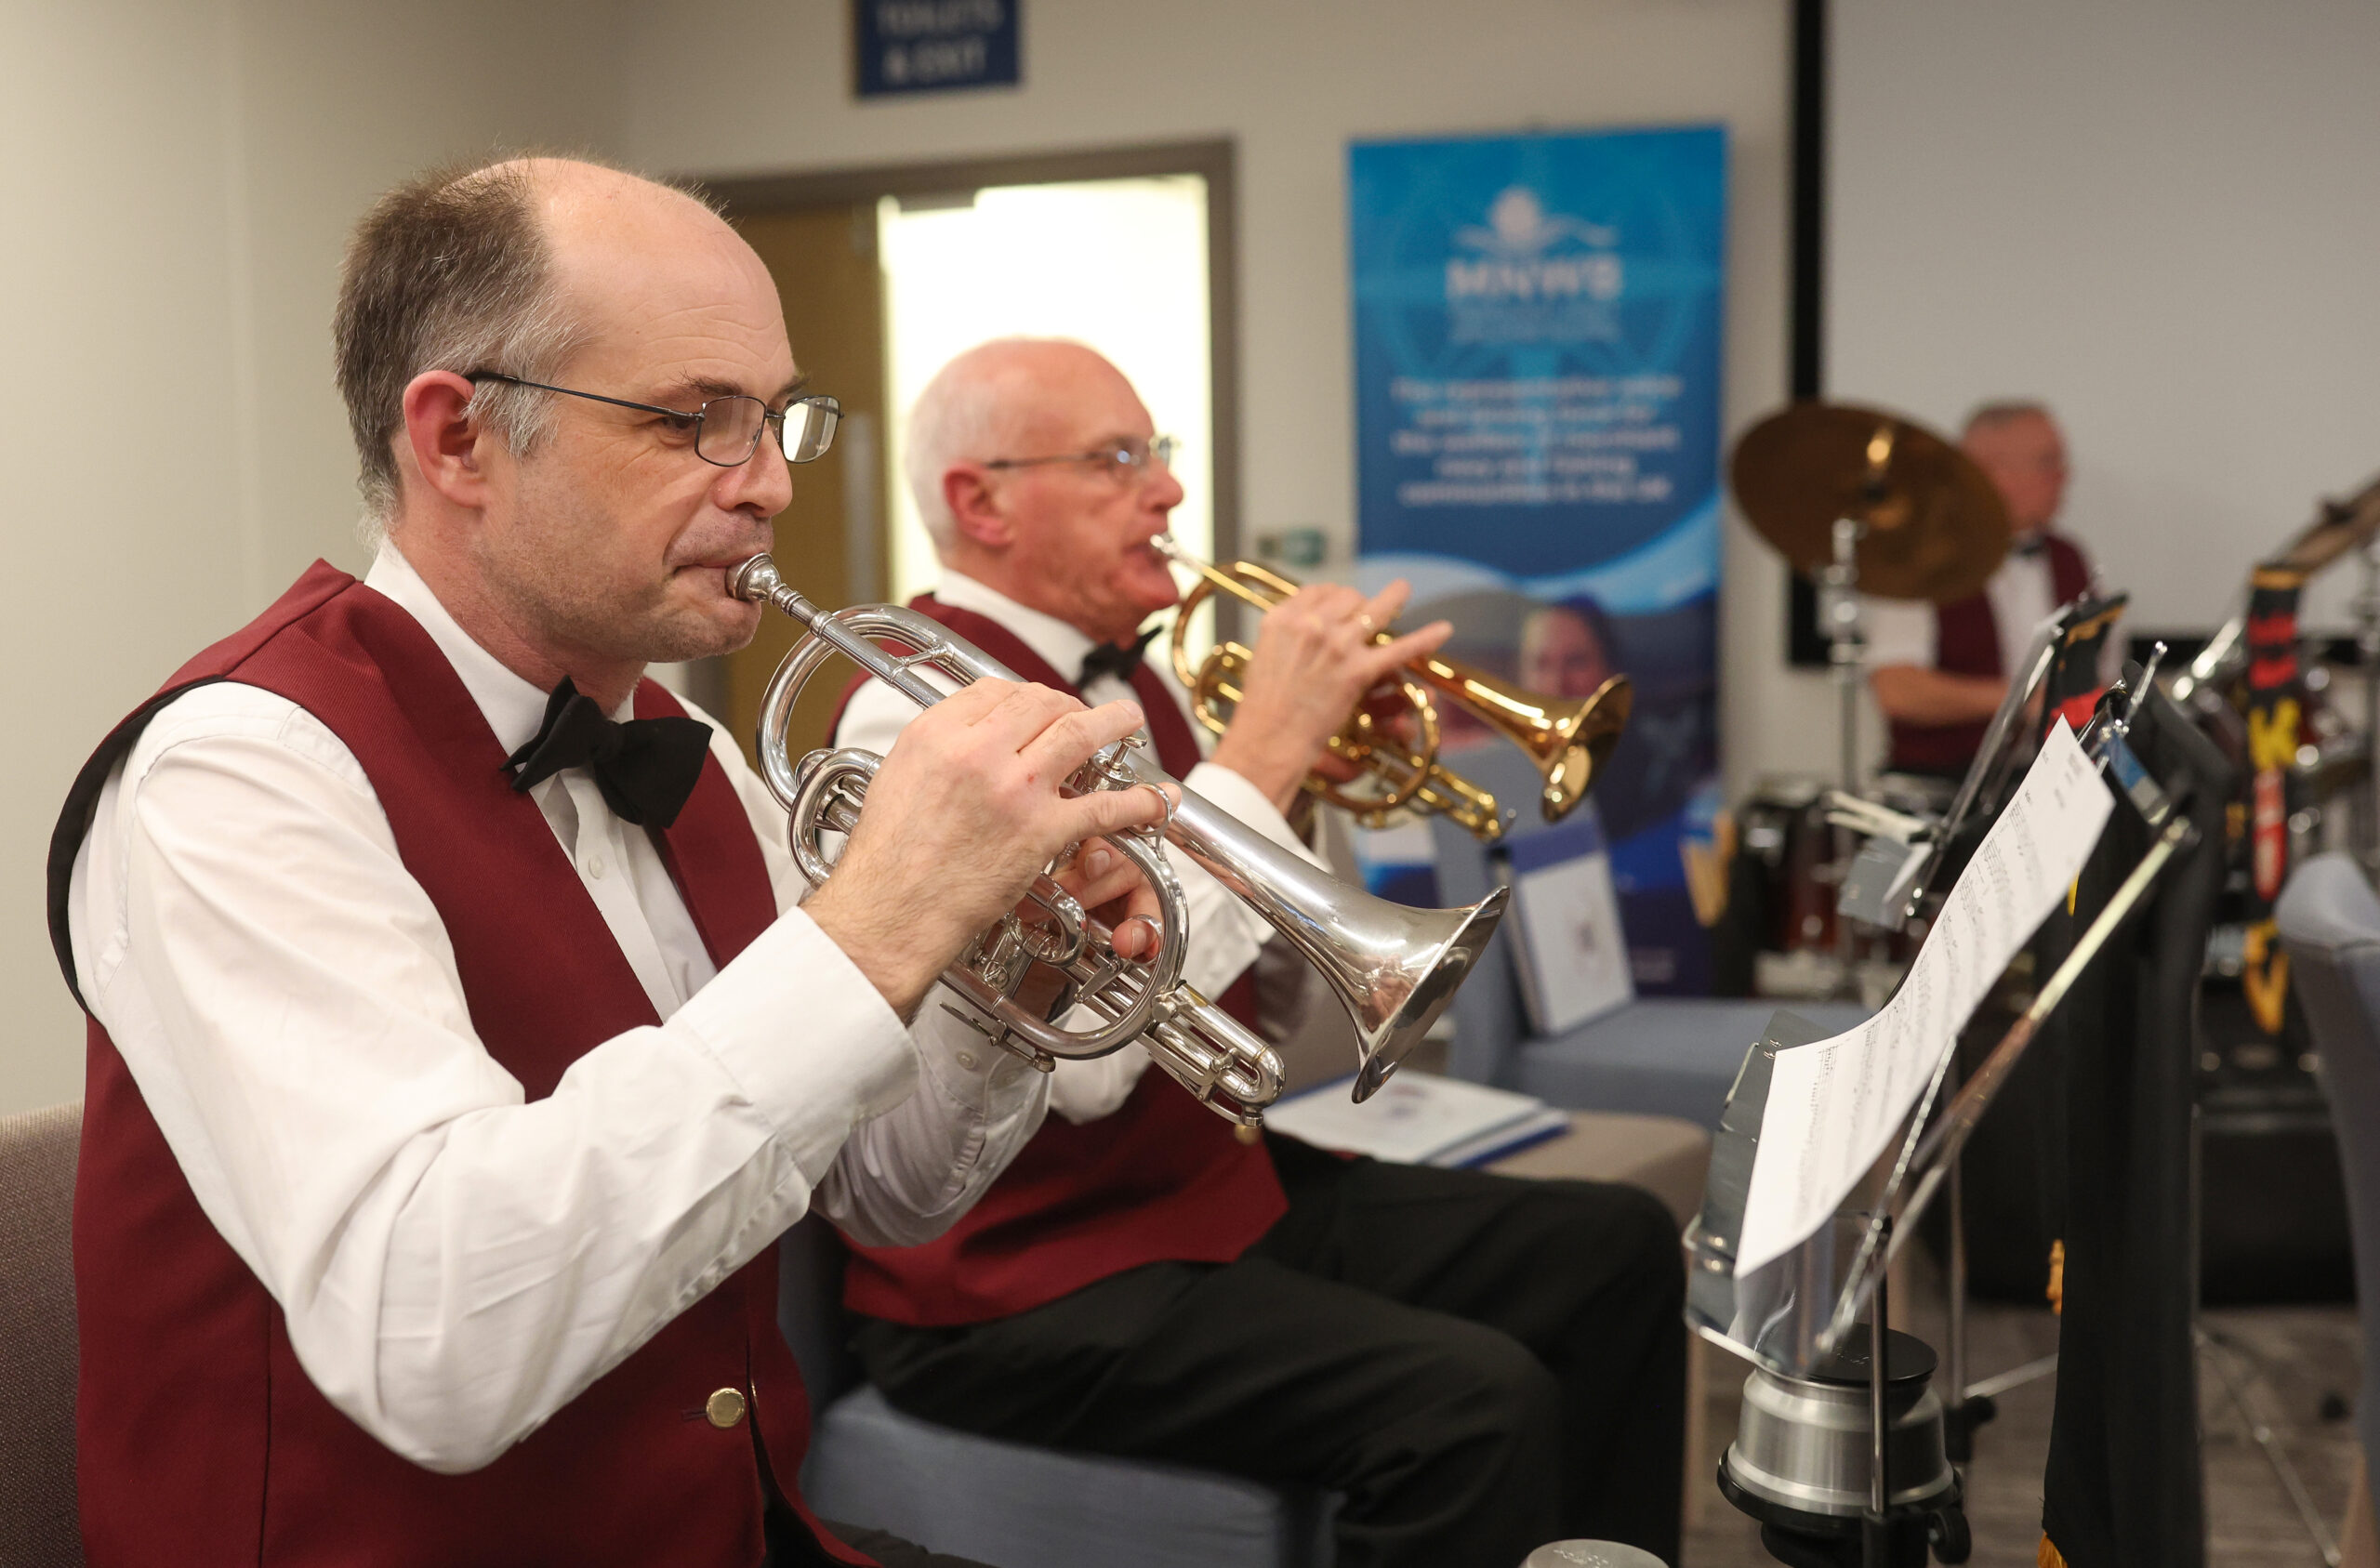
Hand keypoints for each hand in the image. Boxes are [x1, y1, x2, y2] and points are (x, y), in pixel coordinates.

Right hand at [804, 680, 1168, 1016]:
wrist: (890, 912)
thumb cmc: (889, 858)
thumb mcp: (896, 776)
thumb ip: (937, 748)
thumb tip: (968, 735)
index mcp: (937, 734)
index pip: (995, 689)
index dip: (1025, 695)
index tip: (1038, 706)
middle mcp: (977, 752)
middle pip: (1041, 702)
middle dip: (1070, 703)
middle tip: (1084, 714)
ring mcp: (1015, 789)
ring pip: (1079, 734)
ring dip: (1114, 723)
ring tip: (1129, 721)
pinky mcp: (1041, 831)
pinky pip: (1103, 806)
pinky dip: (1136, 801)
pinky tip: (1152, 799)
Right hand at [1208, 579, 1450, 811]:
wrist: (1268, 739)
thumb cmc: (1262, 708)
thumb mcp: (1264, 657)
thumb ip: (1285, 636)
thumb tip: (1303, 627)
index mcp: (1283, 619)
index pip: (1316, 591)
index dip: (1333, 596)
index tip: (1340, 602)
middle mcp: (1310, 625)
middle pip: (1346, 597)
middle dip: (1358, 603)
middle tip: (1365, 612)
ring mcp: (1337, 646)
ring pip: (1374, 609)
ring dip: (1393, 597)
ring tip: (1402, 590)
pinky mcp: (1358, 671)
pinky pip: (1398, 649)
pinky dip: (1425, 639)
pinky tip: (1444, 630)